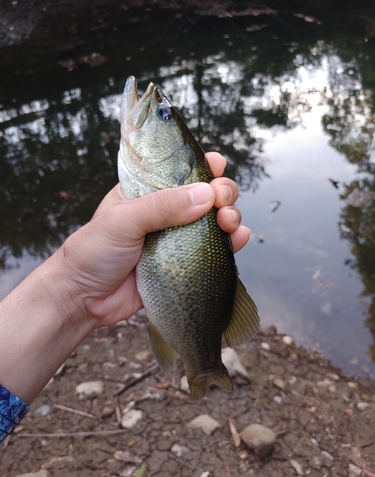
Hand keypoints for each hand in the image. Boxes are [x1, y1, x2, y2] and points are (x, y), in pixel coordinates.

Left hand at [61, 152, 250, 326]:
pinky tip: (240, 239)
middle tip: (223, 202)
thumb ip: (162, 206)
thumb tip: (206, 194)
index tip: (217, 166)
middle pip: (205, 196)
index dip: (202, 166)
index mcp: (146, 193)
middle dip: (222, 194)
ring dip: (230, 217)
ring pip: (213, 223)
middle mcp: (165, 214)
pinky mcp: (183, 265)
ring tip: (231, 223)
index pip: (180, 172)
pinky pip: (212, 251)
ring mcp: (176, 240)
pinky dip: (230, 244)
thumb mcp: (123, 220)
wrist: (83, 300)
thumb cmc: (93, 252)